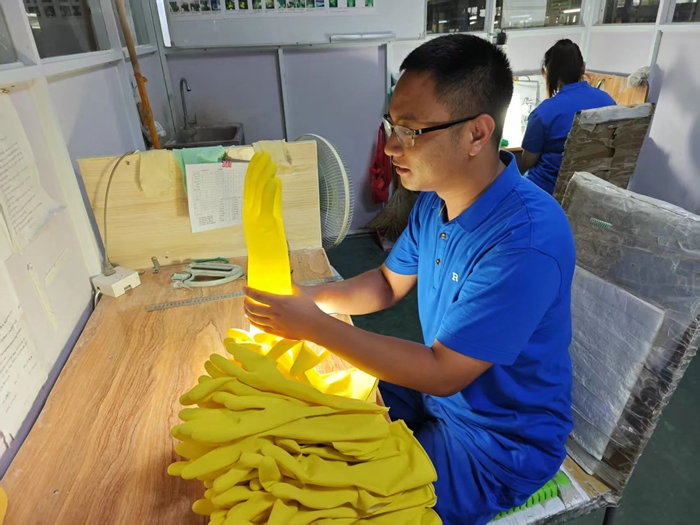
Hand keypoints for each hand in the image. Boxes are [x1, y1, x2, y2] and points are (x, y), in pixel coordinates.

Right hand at [243, 152, 291, 295]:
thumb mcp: (271, 222)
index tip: (259, 158)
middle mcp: (251, 216)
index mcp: (250, 214)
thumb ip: (272, 204)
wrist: (267, 269)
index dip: (253, 172)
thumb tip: (275, 186)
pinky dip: (271, 193)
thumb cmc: (269, 248)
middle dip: (258, 169)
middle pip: (252, 187)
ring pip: (259, 194)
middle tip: (264, 155)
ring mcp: (259, 221)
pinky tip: (275, 181)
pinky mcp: (269, 227)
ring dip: (264, 176)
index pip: (249, 188)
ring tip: (270, 163)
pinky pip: (269, 207)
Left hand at [244, 286, 327, 340]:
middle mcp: (274, 313)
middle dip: (246, 303)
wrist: (315, 326)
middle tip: (245, 299)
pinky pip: (260, 327)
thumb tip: (286, 279)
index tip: (244, 288)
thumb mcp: (299, 293)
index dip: (249, 291)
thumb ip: (291, 286)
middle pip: (253, 308)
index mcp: (278, 302)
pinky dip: (253, 323)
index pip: (258, 296)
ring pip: (255, 319)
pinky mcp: (277, 332)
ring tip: (246, 309)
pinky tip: (252, 320)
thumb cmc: (309, 308)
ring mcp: (274, 324)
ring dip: (248, 313)